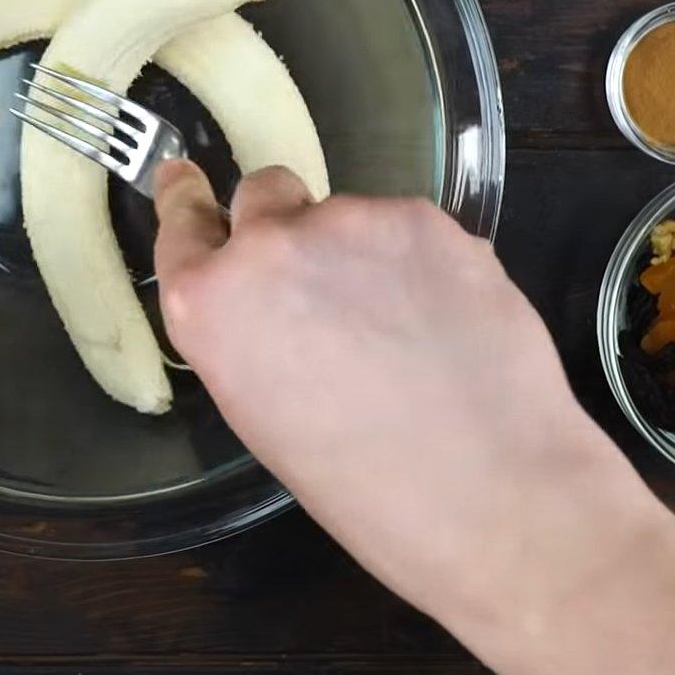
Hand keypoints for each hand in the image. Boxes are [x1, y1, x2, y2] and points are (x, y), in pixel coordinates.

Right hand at [152, 162, 674, 674]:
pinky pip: (408, 228)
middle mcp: (268, 249)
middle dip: (287, 225)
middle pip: (262, 195)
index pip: (182, 225)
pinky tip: (449, 320)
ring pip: (346, 217)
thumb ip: (250, 337)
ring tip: (409, 330)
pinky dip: (422, 262)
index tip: (188, 180)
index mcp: (210, 308)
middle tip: (329, 285)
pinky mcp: (425, 219)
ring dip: (365, 253)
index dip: (189, 202)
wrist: (492, 494)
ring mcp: (349, 223)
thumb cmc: (369, 489)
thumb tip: (278, 303)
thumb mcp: (265, 417)